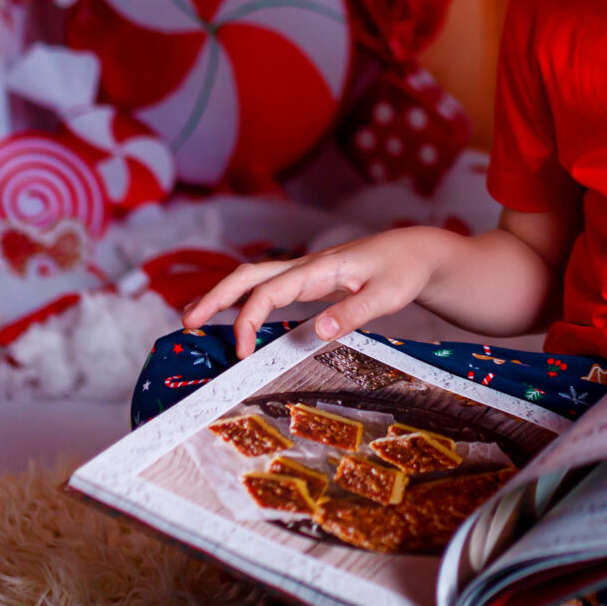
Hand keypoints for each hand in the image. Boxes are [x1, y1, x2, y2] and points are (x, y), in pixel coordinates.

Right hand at [179, 228, 453, 357]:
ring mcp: (308, 272)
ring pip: (255, 277)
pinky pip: (270, 286)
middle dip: (214, 296)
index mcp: (319, 269)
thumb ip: (353, 312)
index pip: (269, 291)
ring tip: (196, 318)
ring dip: (224, 294)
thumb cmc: (405, 271)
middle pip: (248, 275)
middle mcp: (307, 266)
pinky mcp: (313, 279)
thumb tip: (317, 333)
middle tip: (187, 323)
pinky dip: (246, 298)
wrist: (419, 251)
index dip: (248, 320)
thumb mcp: (388, 296)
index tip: (242, 353)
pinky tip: (238, 316)